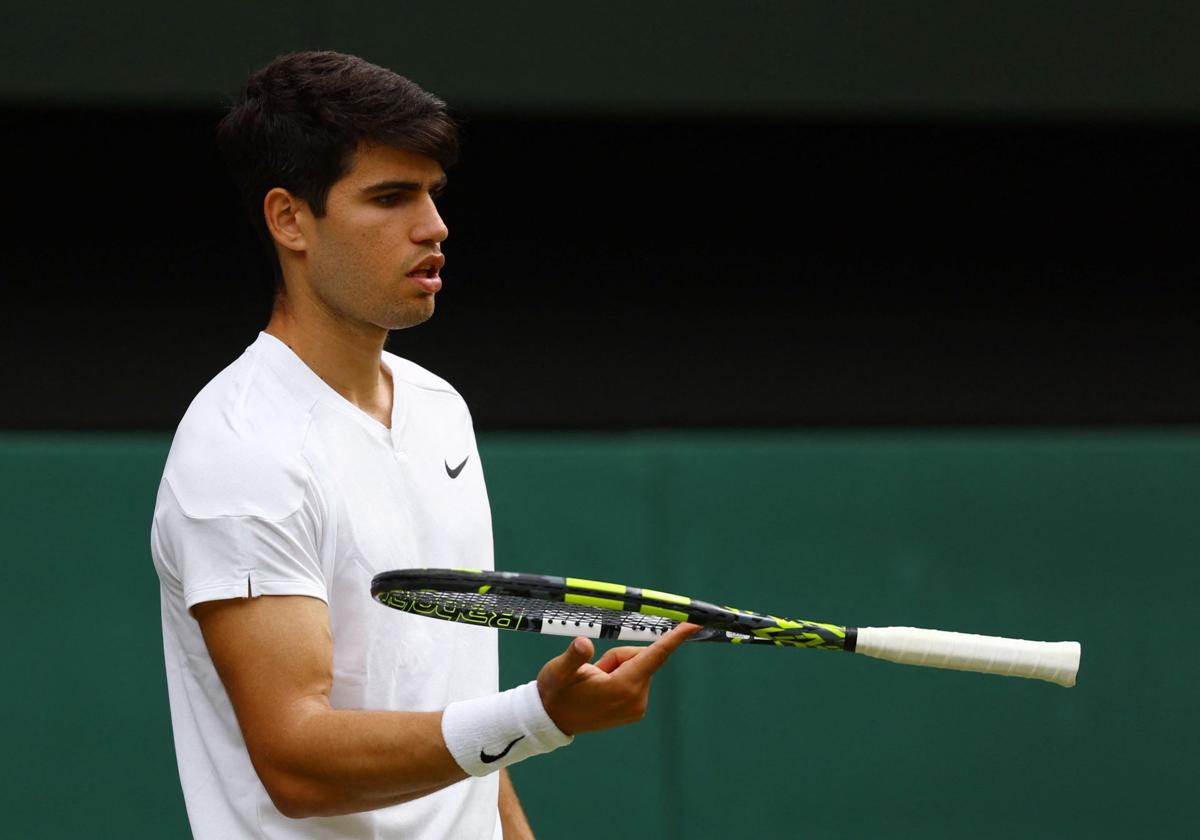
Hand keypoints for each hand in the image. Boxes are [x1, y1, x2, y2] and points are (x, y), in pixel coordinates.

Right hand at [536, 622, 700, 735]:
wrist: (553, 718)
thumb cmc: (556, 692)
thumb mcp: (558, 671)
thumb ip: (574, 656)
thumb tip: (583, 643)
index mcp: (623, 688)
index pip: (656, 655)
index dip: (675, 637)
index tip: (694, 624)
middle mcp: (637, 699)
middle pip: (641, 658)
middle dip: (618, 656)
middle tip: (593, 671)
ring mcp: (638, 707)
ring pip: (637, 667)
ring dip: (617, 666)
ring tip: (594, 682)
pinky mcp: (636, 709)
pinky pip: (635, 678)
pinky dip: (620, 675)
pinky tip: (601, 688)